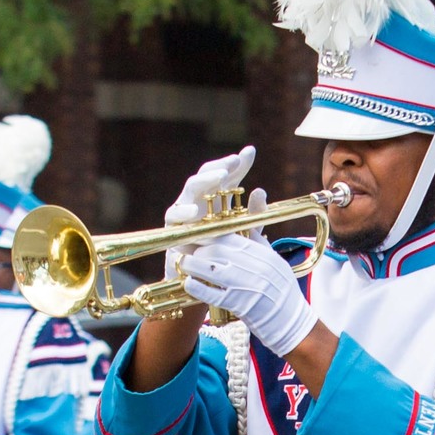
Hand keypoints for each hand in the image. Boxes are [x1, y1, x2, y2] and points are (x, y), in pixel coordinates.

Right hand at [165, 147, 259, 279]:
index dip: (237, 163)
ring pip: (190, 189)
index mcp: (218, 198)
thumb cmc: (225, 253)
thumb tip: (260, 190)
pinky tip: (195, 212)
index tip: (249, 153)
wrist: (206, 281)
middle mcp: (200, 200)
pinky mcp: (173, 228)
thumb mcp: (246, 233)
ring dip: (204, 181)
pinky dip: (184, 213)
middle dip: (220, 166)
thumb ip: (254, 213)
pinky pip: (174, 216)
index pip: (227, 175)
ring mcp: (185, 211)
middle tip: (234, 162)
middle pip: (206, 175)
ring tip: (220, 177)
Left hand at [181, 232, 317, 354]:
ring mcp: (247, 286)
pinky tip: (187, 283)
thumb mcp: (277, 264)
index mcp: (264, 255)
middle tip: (186, 250)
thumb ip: (260, 245)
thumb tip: (246, 226)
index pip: (231, 236)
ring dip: (192, 265)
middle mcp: (255, 267)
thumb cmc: (284, 295)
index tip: (197, 235)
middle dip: (198, 248)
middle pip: (218, 250)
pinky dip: (197, 288)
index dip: (210, 234)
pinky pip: (213, 293)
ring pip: (212, 268)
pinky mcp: (240, 305)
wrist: (293, 324)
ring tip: (182, 263)